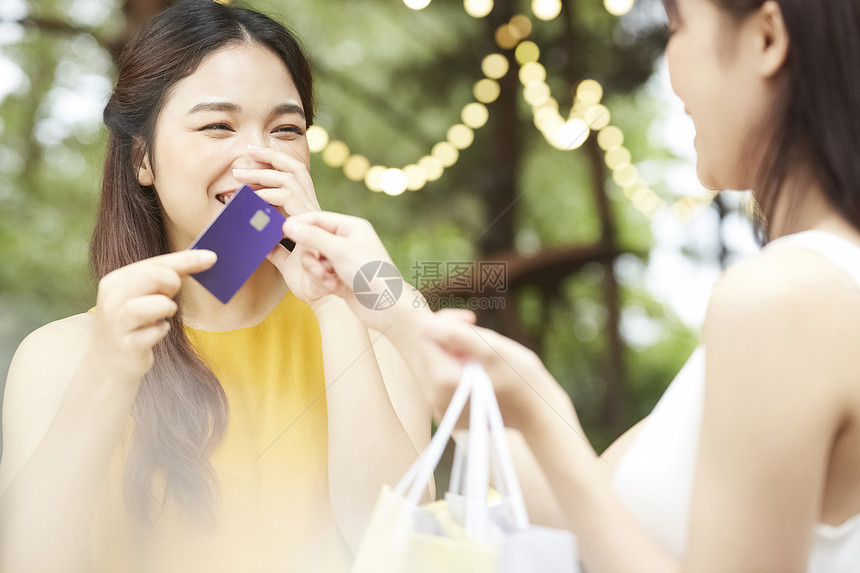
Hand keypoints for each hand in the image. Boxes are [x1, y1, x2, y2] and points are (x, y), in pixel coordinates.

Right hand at [87, 250, 216, 385]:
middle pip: (152, 276)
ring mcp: (117, 323)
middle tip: (172, 296)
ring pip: (150, 304)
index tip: (212, 258)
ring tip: (165, 313)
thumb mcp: (145, 296)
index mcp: (117, 280)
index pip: (155, 263)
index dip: (186, 260)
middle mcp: (112, 298)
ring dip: (167, 307)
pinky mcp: (127, 345)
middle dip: (172, 283)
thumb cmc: (135, 324)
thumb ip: (167, 277)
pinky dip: (162, 330)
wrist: (109, 363)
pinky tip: (158, 331)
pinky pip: (154, 332)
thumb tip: (202, 259)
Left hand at [232, 140, 327, 301]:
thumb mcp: (289, 260)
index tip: (262, 150)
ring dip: (263, 173)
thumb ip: (276, 249)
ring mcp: (313, 213)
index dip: (281, 161)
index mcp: (309, 213)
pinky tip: (251, 197)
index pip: (296, 177)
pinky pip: (286, 197)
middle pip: (296, 168)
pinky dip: (267, 194)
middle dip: (272, 155)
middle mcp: (313, 209)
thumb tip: (260, 243)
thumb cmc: (312, 280)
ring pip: (290, 178)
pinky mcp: (308, 220)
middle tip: (249, 148)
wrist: (325, 294)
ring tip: (239, 173)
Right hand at [281, 211, 424, 329]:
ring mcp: (343, 260)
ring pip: (314, 259)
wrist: (386, 307)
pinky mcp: (340, 278)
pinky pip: (320, 274)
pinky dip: (322, 281)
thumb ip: (312, 236)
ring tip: (327, 281)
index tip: (280, 229)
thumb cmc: (370, 274)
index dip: (299, 223)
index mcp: (352, 227)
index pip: (318, 218)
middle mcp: (348, 241)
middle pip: (313, 240)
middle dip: (311, 256)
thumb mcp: (339, 251)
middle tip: (317, 268)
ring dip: (316, 271)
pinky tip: (332, 289)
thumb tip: (288, 224)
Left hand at [421, 310, 578, 432]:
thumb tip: (426, 326)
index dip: (448, 322)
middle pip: (428, 350)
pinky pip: (440, 380)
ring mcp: (439, 408)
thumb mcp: (494, 350)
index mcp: (443, 381)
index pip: (427, 335)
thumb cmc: (522, 380)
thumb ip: (458, 336)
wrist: (537, 415)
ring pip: (435, 363)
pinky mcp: (445, 413)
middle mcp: (434, 398)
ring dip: (453, 353)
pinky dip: (455, 369)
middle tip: (479, 334)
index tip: (472, 320)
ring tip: (481, 357)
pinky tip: (477, 371)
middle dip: (450, 337)